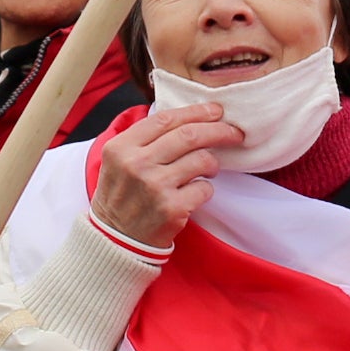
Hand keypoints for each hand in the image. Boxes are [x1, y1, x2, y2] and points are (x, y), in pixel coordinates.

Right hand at [88, 100, 238, 252]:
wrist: (116, 239)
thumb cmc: (122, 195)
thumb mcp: (118, 160)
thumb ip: (143, 138)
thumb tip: (187, 116)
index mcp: (121, 147)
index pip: (166, 119)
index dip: (196, 112)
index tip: (215, 111)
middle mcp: (137, 164)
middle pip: (189, 135)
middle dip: (218, 130)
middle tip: (233, 133)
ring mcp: (155, 187)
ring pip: (201, 160)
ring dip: (213, 163)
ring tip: (210, 169)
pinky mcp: (172, 208)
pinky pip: (204, 188)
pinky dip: (206, 189)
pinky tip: (196, 193)